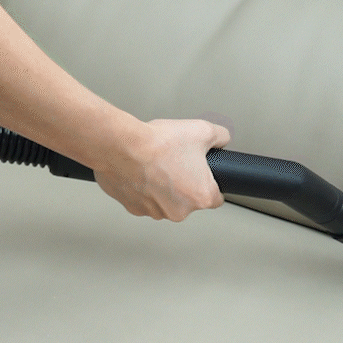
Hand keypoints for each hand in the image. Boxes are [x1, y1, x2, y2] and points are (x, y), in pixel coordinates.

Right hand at [93, 119, 230, 221]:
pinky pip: (142, 200)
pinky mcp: (132, 208)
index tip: (202, 176)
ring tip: (154, 165)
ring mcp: (153, 212)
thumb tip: (221, 139)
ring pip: (163, 202)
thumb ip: (220, 137)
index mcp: (200, 196)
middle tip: (174, 163)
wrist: (121, 147)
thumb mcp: (201, 130)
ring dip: (161, 188)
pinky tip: (139, 171)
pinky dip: (141, 188)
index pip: (216, 198)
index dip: (209, 184)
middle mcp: (178, 210)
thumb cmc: (157, 144)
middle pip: (187, 200)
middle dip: (182, 184)